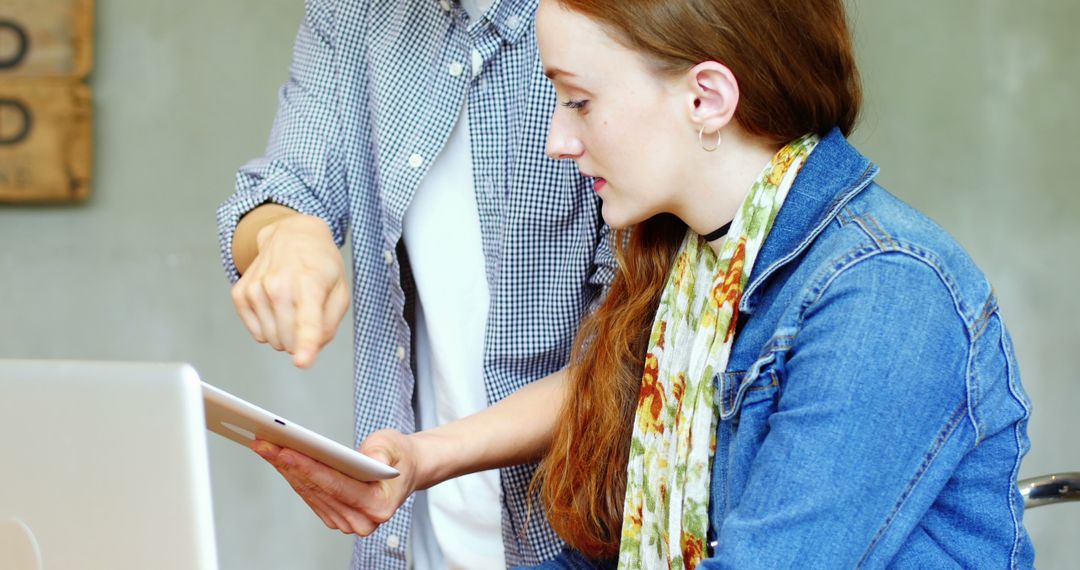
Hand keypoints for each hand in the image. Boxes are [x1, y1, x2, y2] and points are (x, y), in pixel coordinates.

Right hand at [230, 211, 348, 367]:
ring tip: (292, 304)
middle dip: (300, 340)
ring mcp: (255, 289)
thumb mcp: (340, 290)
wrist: (292, 235)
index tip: (302, 362)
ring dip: (284, 332)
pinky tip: (276, 304)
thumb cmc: (320, 264)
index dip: (306, 345)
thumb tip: (310, 349)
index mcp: (310, 283)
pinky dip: (269, 326)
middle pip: (288, 341)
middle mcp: (278, 284)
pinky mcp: (240, 294)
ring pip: (272, 340)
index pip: (307, 320)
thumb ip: (329, 324)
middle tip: (308, 313)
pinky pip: (257, 333)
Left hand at [251, 430, 418, 535]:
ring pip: (309, 493)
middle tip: (264, 444)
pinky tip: (279, 459)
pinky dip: (293, 475)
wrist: (404, 469)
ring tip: (266, 447)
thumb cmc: (399, 456)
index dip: (308, 468)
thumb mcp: (394, 444)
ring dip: (285, 469)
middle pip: (317, 490)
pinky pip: (309, 495)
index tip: (284, 451)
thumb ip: (383, 452)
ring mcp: (347, 521)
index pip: (337, 486)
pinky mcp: (335, 516)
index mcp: (379, 506)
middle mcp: (361, 520)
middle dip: (288, 465)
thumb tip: (374, 461)